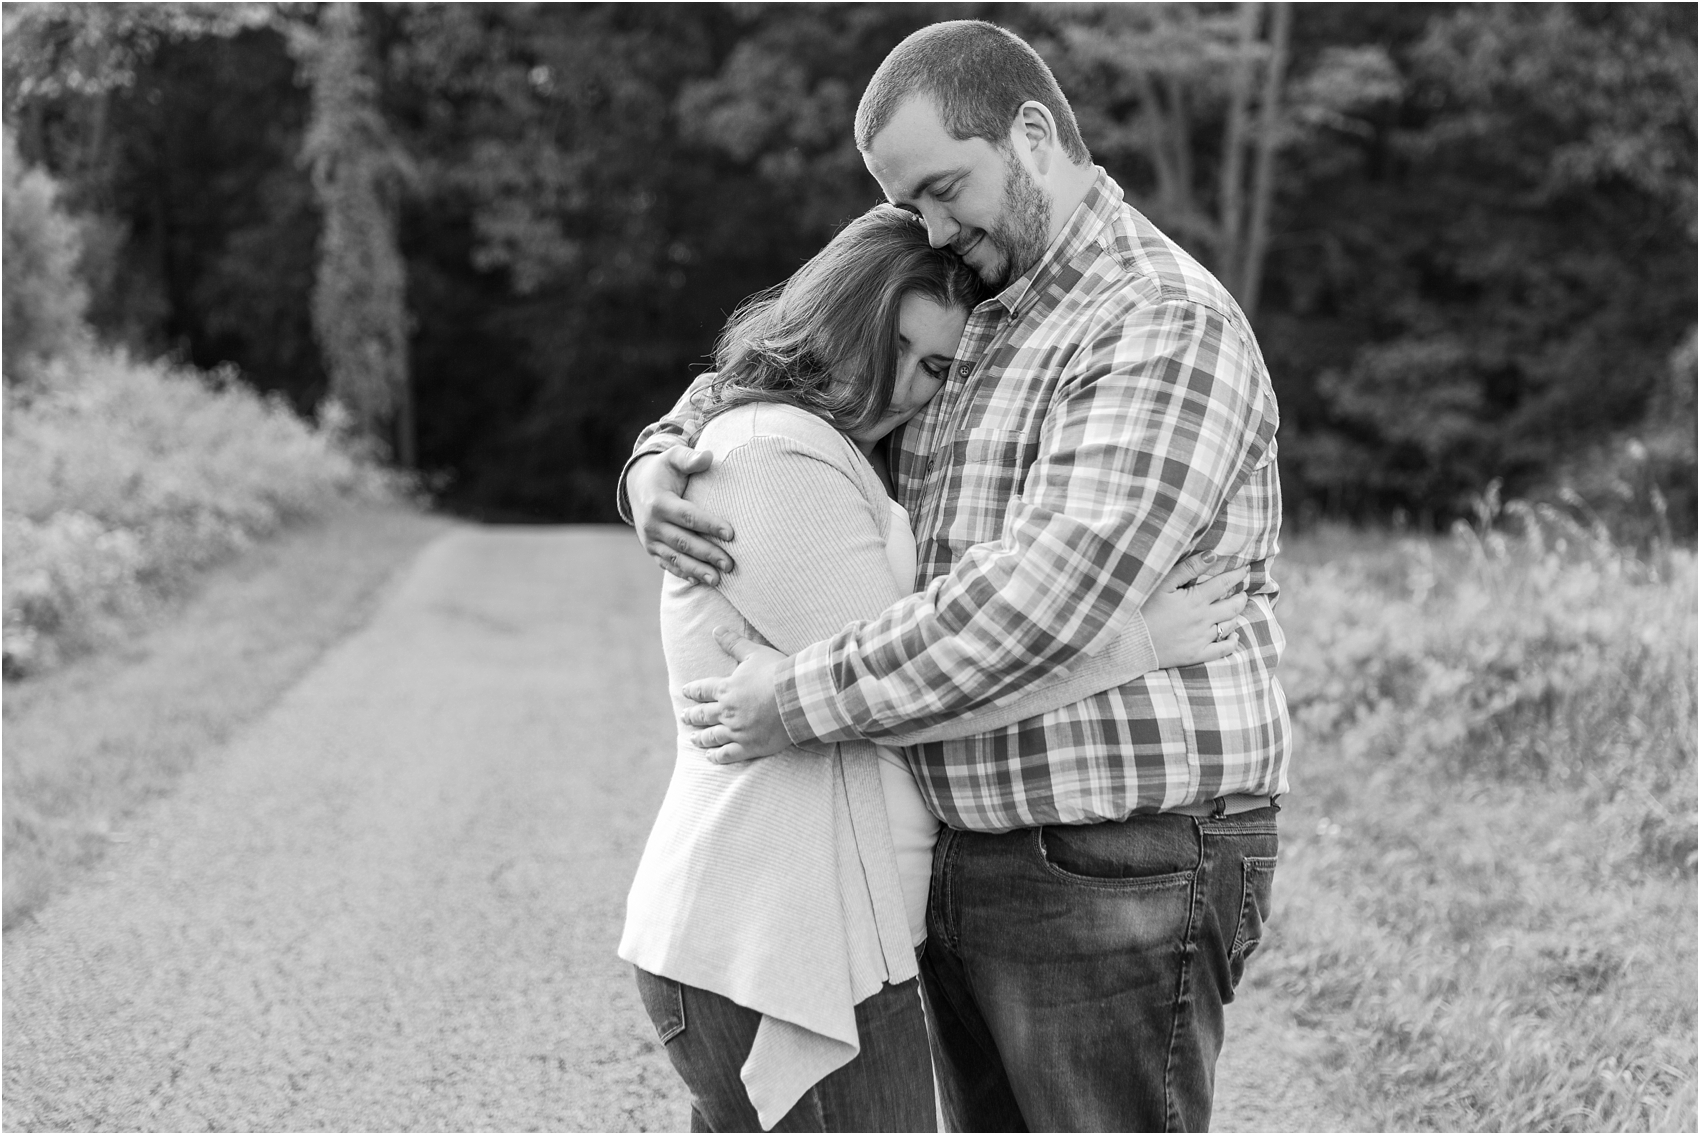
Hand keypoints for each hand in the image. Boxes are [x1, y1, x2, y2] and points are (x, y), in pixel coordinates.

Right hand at [630, 447, 735, 584]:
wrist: (637, 486)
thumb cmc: (664, 470)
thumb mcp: (673, 458)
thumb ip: (689, 458)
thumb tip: (707, 456)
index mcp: (659, 502)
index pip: (688, 516)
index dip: (709, 525)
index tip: (732, 534)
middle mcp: (652, 524)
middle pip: (683, 542)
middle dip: (707, 554)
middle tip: (730, 564)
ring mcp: (650, 540)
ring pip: (675, 558)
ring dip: (697, 570)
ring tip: (718, 580)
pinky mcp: (651, 550)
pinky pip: (668, 565)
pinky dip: (683, 573)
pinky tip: (699, 581)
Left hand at [678, 627, 791, 762]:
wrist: (797, 697)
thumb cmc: (777, 673)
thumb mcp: (754, 653)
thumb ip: (733, 643)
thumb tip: (716, 629)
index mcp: (725, 688)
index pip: (702, 690)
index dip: (693, 691)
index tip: (686, 692)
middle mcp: (726, 711)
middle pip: (703, 715)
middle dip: (692, 716)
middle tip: (685, 717)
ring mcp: (737, 731)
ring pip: (712, 736)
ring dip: (700, 737)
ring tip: (693, 738)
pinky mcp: (749, 746)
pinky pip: (727, 754)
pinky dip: (717, 756)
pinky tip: (710, 757)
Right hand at [1141, 556, 1250, 666]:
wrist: (1130, 642)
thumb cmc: (1142, 608)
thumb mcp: (1162, 583)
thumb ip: (1188, 568)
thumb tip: (1213, 555)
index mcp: (1195, 599)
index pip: (1224, 583)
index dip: (1237, 575)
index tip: (1245, 569)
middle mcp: (1203, 619)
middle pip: (1233, 606)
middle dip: (1240, 596)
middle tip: (1241, 591)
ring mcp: (1201, 639)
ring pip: (1229, 625)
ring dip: (1235, 615)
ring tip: (1233, 609)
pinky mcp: (1196, 655)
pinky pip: (1222, 649)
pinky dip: (1231, 641)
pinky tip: (1233, 636)